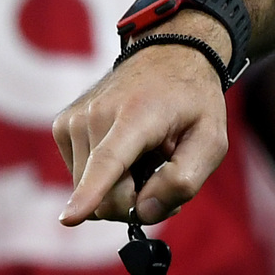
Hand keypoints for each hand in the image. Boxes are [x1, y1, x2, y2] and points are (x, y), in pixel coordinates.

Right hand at [53, 34, 230, 226]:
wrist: (167, 56)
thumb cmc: (192, 102)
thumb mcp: (212, 141)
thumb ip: (185, 180)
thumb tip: (144, 211)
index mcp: (137, 114)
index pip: (109, 159)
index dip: (90, 193)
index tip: (68, 219)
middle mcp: (96, 114)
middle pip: (104, 194)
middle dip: (134, 202)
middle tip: (163, 179)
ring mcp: (74, 119)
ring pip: (88, 190)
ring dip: (121, 187)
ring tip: (146, 156)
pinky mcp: (62, 127)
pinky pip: (81, 177)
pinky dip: (105, 176)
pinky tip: (127, 151)